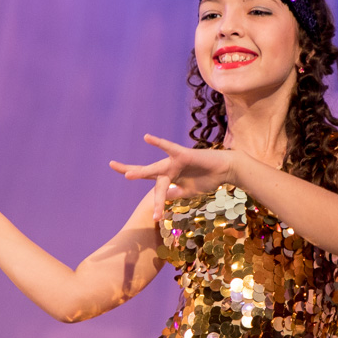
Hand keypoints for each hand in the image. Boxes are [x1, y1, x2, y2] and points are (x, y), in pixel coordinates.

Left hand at [110, 134, 235, 220]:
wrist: (225, 171)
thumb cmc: (207, 179)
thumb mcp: (187, 192)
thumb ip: (174, 194)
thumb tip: (162, 199)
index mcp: (168, 176)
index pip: (148, 178)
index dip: (135, 177)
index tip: (120, 175)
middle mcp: (169, 168)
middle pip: (145, 170)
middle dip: (130, 170)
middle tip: (111, 164)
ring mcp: (175, 162)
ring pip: (156, 170)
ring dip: (142, 172)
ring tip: (127, 174)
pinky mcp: (184, 155)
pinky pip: (170, 149)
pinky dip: (159, 143)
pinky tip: (147, 138)